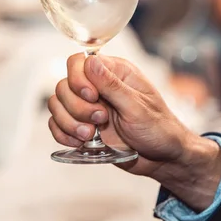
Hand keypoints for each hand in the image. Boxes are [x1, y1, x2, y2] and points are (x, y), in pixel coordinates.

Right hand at [48, 53, 220, 210]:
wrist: (163, 158)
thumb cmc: (159, 129)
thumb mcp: (138, 107)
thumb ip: (112, 85)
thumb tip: (90, 61)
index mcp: (115, 73)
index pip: (78, 62)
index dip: (78, 79)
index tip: (92, 97)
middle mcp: (98, 86)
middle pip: (63, 85)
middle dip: (77, 107)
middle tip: (101, 120)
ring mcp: (88, 107)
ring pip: (57, 105)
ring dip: (69, 122)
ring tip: (90, 135)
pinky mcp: (83, 126)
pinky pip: (57, 124)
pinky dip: (63, 134)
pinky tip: (80, 142)